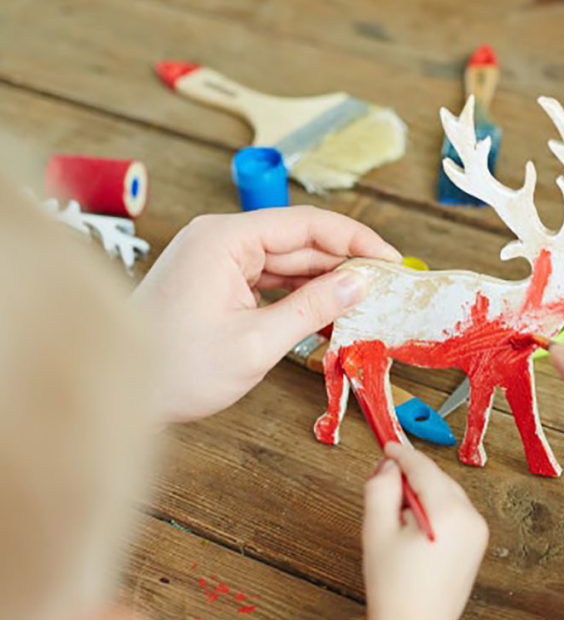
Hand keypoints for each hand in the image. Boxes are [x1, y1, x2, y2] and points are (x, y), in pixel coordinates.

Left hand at [132, 206, 400, 422]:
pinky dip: (299, 295)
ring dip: (325, 280)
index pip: (307, 224)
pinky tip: (330, 311)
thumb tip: (360, 283)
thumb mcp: (256, 342)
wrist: (115, 395)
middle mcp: (219, 239)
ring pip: (287, 261)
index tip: (391, 259)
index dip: (356, 240)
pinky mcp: (215, 282)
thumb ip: (314, 308)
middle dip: (345, 262)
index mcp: (224, 239)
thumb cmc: (174, 370)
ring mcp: (216, 260)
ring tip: (366, 300)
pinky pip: (269, 279)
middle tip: (388, 284)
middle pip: (299, 240)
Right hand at [363, 443, 487, 619]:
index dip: (402, 454)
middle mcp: (470, 518)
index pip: (423, 468)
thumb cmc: (395, 589)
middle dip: (411, 477)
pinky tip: (415, 532)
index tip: (388, 445)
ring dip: (423, 495)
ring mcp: (478, 532)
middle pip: (437, 479)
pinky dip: (435, 510)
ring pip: (446, 494)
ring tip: (397, 521)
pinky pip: (455, 512)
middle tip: (383, 486)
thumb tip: (387, 466)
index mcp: (448, 512)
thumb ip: (379, 489)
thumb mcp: (376, 532)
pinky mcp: (477, 545)